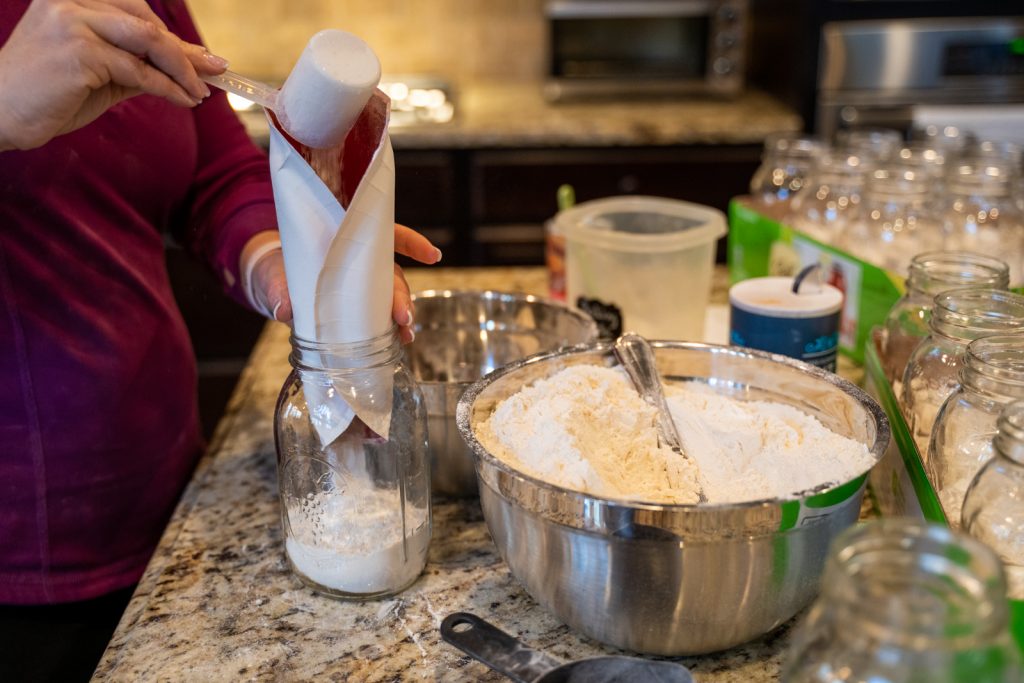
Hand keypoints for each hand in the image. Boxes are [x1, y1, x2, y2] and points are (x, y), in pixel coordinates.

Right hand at [0, 0, 227, 150]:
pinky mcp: (78, 53)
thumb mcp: (98, 75)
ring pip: (147, 42)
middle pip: (146, 22)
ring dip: (182, 68)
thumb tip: (183, 69)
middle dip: (185, 49)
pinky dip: (167, 87)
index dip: (173, 36)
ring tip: (200, 90)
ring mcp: (72, 23)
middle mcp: (70, 3)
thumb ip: (133, 65)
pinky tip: (183, 100)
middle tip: (216, 69)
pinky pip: (138, 71)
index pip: (136, 12)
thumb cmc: (46, 96)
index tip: (205, 56)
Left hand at [244, 225, 442, 343]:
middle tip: (403, 317)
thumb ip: (279, 288)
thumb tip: (284, 309)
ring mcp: (361, 286)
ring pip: (390, 296)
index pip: (387, 235)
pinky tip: (402, 340)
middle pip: (390, 274)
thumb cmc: (277, 269)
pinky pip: (378, 315)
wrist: (270, 283)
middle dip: (401, 296)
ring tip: (406, 335)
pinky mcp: (356, 308)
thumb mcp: (274, 275)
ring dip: (402, 314)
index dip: (412, 244)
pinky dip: (391, 328)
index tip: (433, 256)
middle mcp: (361, 263)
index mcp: (348, 242)